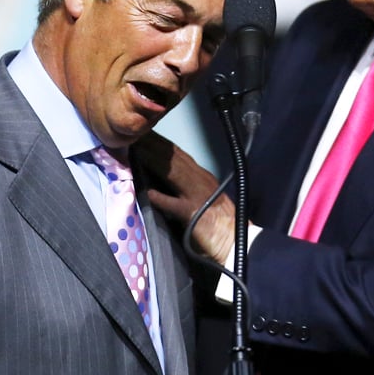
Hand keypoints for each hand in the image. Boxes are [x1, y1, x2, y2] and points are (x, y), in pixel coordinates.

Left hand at [136, 132, 235, 263]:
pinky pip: (175, 205)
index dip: (161, 143)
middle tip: (136, 132)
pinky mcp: (194, 214)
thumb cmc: (218, 225)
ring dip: (154, 160)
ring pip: (173, 173)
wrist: (237, 242)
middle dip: (154, 144)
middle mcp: (200, 181)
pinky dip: (162, 198)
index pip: (178, 156)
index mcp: (202, 178)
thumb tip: (159, 184)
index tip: (145, 133)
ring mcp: (197, 196)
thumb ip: (184, 190)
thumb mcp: (202, 199)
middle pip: (174, 158)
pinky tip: (148, 193)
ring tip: (137, 150)